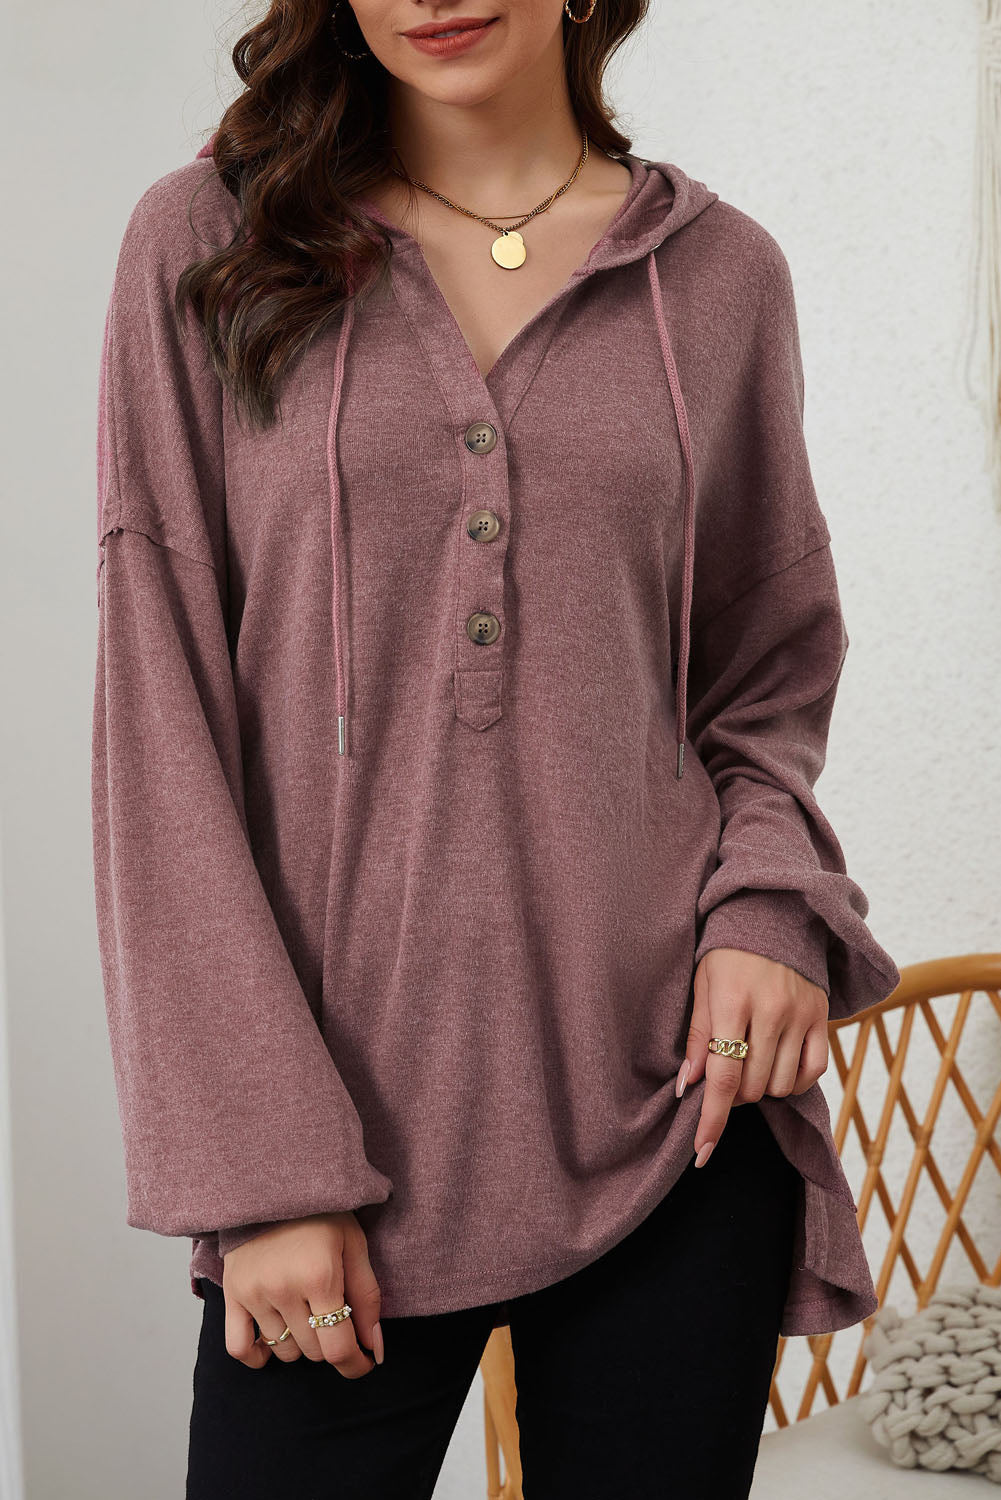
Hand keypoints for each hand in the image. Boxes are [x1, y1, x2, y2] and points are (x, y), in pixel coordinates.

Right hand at [221, 1211, 383, 1376]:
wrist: (275, 1184)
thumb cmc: (322, 1213)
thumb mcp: (355, 1245)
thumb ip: (367, 1299)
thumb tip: (375, 1349)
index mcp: (320, 1276)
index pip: (338, 1347)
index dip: (355, 1364)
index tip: (365, 1363)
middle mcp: (284, 1289)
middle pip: (313, 1350)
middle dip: (332, 1342)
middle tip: (336, 1315)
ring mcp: (254, 1293)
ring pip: (284, 1351)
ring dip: (302, 1343)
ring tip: (308, 1313)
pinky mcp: (232, 1293)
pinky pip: (238, 1347)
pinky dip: (257, 1356)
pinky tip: (273, 1344)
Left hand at [678, 947, 829, 1167]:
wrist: (773, 915)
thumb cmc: (726, 953)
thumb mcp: (702, 986)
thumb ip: (699, 1037)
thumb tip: (687, 1086)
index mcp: (732, 1002)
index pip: (722, 1077)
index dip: (712, 1120)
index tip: (702, 1153)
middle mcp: (770, 1011)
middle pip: (751, 1087)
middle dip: (732, 1097)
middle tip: (723, 1077)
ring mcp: (800, 1014)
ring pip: (780, 1085)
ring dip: (760, 1089)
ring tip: (749, 1064)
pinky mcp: (821, 1016)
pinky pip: (813, 1071)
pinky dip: (793, 1081)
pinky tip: (777, 1068)